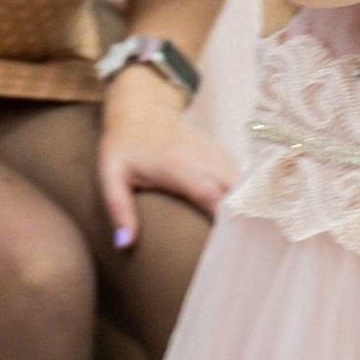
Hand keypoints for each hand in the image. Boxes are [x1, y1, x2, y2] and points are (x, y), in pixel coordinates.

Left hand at [97, 62, 233, 250]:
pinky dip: (246, 197)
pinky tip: (245, 218)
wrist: (141, 109)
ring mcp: (216, 154)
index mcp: (179, 167)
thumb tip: (124, 245)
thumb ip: (119, 210)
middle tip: (243, 250)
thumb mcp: (111, 176)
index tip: (229, 248)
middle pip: (238, 193)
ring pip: (245, 186)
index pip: (214, 197)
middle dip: (244, 220)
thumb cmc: (123, 146)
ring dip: (248, 209)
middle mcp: (204, 160)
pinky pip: (242, 178)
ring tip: (249, 239)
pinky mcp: (221, 154)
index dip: (226, 222)